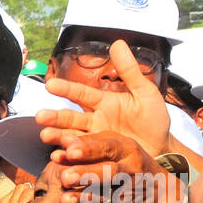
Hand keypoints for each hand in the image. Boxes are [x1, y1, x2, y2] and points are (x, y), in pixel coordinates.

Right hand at [40, 41, 169, 157]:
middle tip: (40, 116)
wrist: (162, 149)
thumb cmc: (153, 119)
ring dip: (58, 137)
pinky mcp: (97, 158)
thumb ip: (129, 71)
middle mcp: (94, 121)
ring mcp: (94, 140)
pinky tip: (59, 157)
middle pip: (70, 118)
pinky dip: (69, 158)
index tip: (50, 85)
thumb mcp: (145, 92)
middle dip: (55, 117)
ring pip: (72, 137)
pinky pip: (81, 158)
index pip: (81, 94)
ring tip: (45, 136)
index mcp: (103, 103)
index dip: (66, 89)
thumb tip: (117, 43)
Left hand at [51, 131, 179, 202]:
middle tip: (65, 177)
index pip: (108, 147)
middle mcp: (131, 169)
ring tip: (64, 200)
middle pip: (110, 171)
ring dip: (84, 198)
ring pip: (107, 195)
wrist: (158, 189)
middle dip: (87, 174)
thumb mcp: (115, 146)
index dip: (88, 149)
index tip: (68, 151)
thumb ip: (88, 144)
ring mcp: (128, 191)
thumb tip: (61, 143)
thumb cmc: (126, 160)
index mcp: (127, 149)